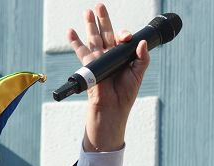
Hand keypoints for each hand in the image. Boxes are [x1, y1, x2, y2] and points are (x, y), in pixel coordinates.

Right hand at [68, 3, 150, 151]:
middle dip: (103, 19)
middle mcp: (110, 55)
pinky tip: (71, 30)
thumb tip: (141, 42)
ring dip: (89, 24)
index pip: (122, 39)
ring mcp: (98, 58)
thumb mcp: (138, 74)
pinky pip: (80, 50)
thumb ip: (142, 58)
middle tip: (99, 5)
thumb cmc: (126, 93)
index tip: (125, 36)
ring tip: (87, 12)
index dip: (123, 34)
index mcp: (122, 56)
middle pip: (106, 32)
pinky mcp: (89, 64)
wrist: (113, 108)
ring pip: (93, 37)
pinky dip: (75, 40)